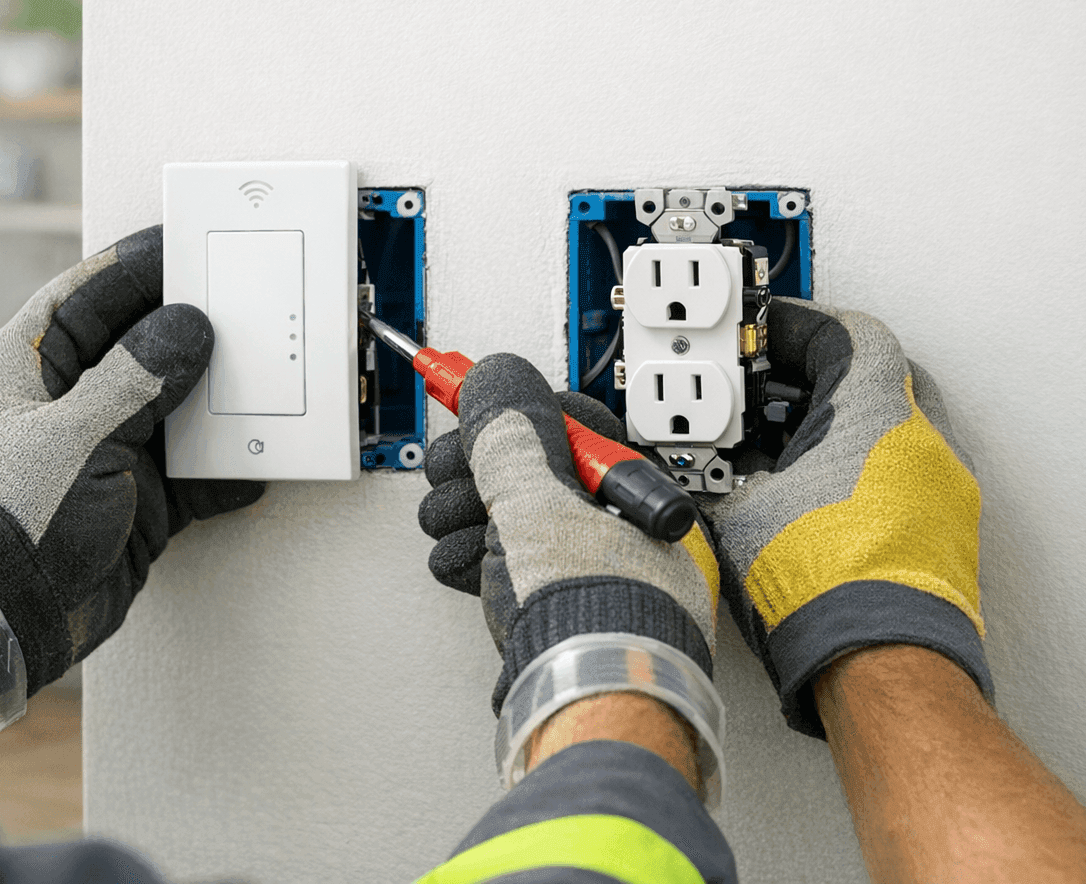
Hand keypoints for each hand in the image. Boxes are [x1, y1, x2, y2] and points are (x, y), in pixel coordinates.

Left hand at [0, 225, 263, 695]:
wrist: (0, 618)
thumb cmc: (11, 518)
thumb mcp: (76, 435)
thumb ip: (137, 378)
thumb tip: (187, 327)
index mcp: (27, 365)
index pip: (89, 294)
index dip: (138, 266)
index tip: (189, 244)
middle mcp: (64, 402)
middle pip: (140, 346)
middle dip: (192, 331)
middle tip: (247, 304)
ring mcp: (99, 452)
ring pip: (170, 408)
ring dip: (215, 402)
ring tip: (265, 380)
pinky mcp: (130, 501)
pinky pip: (188, 474)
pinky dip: (221, 471)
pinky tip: (254, 463)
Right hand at [416, 354, 719, 712]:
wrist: (586, 703)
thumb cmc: (594, 615)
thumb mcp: (539, 502)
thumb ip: (511, 436)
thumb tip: (497, 381)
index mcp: (632, 489)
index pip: (566, 422)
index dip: (512, 411)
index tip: (469, 397)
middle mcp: (616, 525)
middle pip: (528, 469)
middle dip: (477, 470)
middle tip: (453, 470)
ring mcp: (582, 568)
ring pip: (509, 515)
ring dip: (466, 514)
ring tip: (452, 522)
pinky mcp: (552, 604)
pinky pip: (506, 561)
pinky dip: (475, 557)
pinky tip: (462, 561)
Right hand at [700, 296, 988, 735]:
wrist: (879, 665)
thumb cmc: (822, 586)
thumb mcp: (736, 512)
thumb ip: (720, 474)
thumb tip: (688, 477)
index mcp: (874, 411)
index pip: (847, 332)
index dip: (799, 325)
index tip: (768, 332)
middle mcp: (922, 442)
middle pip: (878, 375)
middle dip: (821, 378)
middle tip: (774, 391)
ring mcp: (942, 491)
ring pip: (894, 430)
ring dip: (844, 429)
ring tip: (790, 451)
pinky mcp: (944, 536)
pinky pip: (904, 479)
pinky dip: (863, 474)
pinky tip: (818, 502)